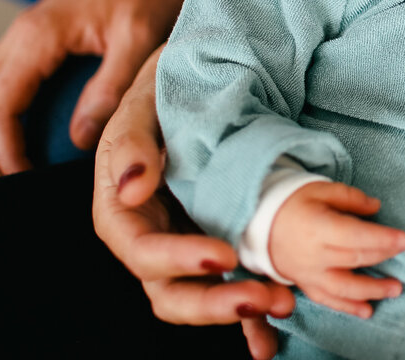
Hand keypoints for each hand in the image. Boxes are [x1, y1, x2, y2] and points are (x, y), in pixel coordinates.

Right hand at [0, 0, 190, 182]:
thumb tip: (79, 140)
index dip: (3, 151)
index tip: (22, 185)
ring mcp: (23, 36)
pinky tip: (5, 147)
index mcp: (39, 35)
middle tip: (0, 199)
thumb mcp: (143, 37)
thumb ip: (112, 86)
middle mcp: (20, 35)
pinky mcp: (34, 41)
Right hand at [93, 51, 295, 359]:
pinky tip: (272, 337)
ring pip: (197, 296)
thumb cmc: (167, 81)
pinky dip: (247, 318)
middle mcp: (151, 233)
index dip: (177, 259)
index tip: (223, 254)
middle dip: (212, 302)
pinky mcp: (215, 243)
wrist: (204, 72)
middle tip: (262, 296)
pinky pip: (227, 288)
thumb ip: (131, 139)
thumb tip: (129, 187)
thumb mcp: (144, 96)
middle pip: (167, 288)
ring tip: (283, 303)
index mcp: (121, 204)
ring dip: (236, 310)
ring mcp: (183, 243)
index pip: (139, 249)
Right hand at [270, 182, 404, 317]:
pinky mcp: (305, 284)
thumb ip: (350, 198)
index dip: (384, 239)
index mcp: (318, 227)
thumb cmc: (293, 203)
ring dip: (372, 290)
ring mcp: (308, 273)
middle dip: (384, 257)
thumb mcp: (320, 189)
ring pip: (344, 287)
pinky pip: (328, 299)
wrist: (258, 224)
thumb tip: (376, 208)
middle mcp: (313, 254)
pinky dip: (348, 307)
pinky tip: (367, 310)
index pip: (356, 236)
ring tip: (395, 289)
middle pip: (355, 259)